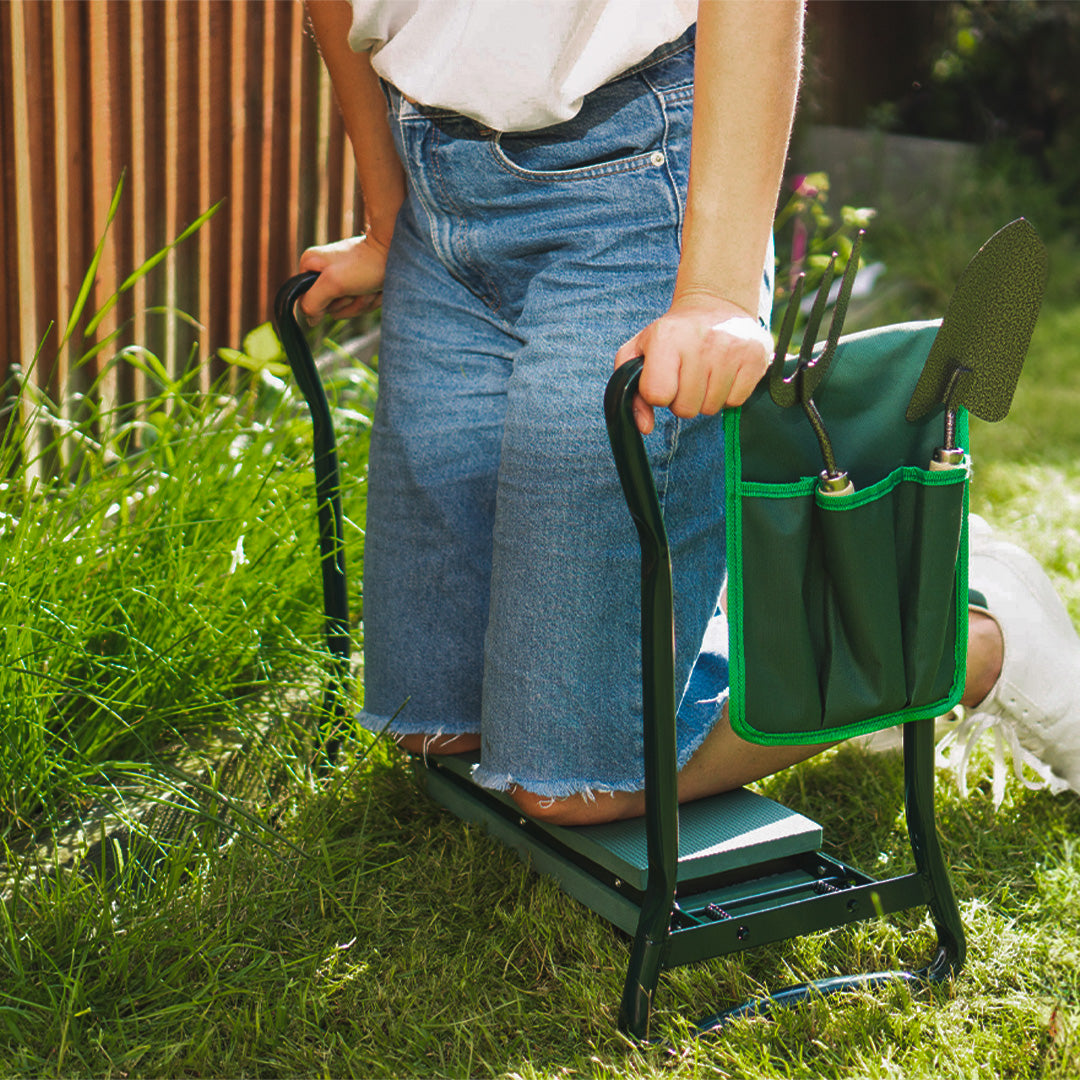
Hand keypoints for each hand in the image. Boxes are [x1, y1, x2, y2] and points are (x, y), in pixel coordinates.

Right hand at [297, 233, 390, 319]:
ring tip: (370, 285)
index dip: (326, 304)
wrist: (396, 253)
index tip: (340, 290)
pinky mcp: (358, 285)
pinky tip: (377, 287)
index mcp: (310, 265)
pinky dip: (372, 300)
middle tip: (359, 286)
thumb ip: (312, 302)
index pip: (307, 303)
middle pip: (330, 309)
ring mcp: (342, 279)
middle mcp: (323, 272)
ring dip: (363, 302)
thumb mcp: (333, 283)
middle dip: (349, 303)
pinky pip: (361, 305)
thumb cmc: (366, 264)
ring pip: (347, 309)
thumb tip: (309, 318)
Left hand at [613, 293, 772, 433]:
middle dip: (682, 399)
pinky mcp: (756, 356)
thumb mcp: (640, 351)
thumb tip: (644, 426)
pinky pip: (735, 402)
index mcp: (666, 337)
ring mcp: (732, 349)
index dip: (658, 394)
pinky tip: (723, 373)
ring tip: (704, 373)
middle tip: (686, 376)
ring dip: (705, 397)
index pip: (657, 395)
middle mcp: (701, 341)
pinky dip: (727, 394)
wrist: (714, 304)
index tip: (664, 379)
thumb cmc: (672, 335)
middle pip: (685, 409)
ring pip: (711, 408)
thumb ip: (630, 391)